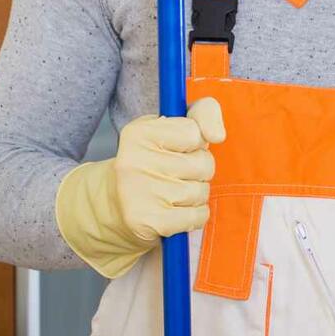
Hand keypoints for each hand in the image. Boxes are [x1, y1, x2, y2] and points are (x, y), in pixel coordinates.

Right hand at [55, 97, 224, 277]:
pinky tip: (177, 211)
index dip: (196, 142)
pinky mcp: (151, 221)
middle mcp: (134, 161)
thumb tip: (218, 135)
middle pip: (203, 163)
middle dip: (199, 169)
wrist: (117, 205)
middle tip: (177, 173)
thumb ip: (203, 114)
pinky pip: (199, 216)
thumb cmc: (155, 160)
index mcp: (139, 132)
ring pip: (202, 191)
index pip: (194, 132)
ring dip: (197, 194)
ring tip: (174, 193)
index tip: (179, 148)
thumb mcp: (172, 126)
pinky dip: (196, 215)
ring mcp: (140, 193)